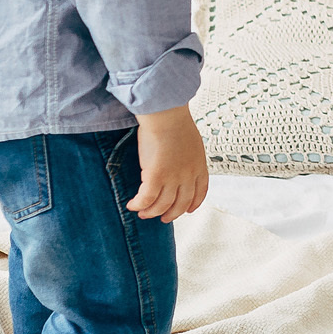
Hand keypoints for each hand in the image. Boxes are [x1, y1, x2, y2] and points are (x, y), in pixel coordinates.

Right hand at [128, 106, 208, 222]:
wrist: (167, 114)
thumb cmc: (175, 121)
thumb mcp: (192, 141)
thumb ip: (189, 156)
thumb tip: (181, 160)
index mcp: (199, 166)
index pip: (200, 192)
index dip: (193, 204)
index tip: (188, 210)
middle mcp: (188, 176)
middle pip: (181, 204)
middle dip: (171, 214)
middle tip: (162, 218)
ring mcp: (173, 178)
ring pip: (162, 205)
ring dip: (151, 212)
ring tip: (143, 213)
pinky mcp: (155, 177)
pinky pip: (146, 199)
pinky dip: (138, 205)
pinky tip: (132, 205)